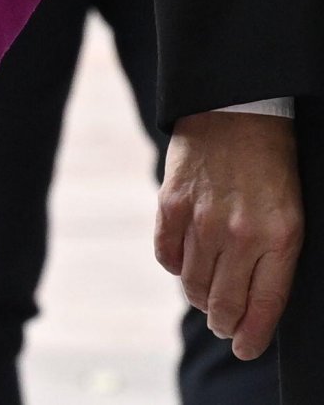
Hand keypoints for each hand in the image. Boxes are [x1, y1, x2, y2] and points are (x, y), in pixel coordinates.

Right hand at [156, 111, 303, 359]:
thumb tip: (252, 305)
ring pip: (192, 285)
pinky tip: (184, 259)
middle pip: (223, 305)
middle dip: (224, 323)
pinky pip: (166, 255)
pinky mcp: (171, 202)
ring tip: (204, 292)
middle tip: (223, 324)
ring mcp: (203, 218)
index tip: (244, 349)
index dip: (251, 338)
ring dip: (198, 296)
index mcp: (280, 239)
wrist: (239, 107)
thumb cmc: (271, 164)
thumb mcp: (290, 213)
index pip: (263, 309)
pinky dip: (173, 265)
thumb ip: (273, 259)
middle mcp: (241, 234)